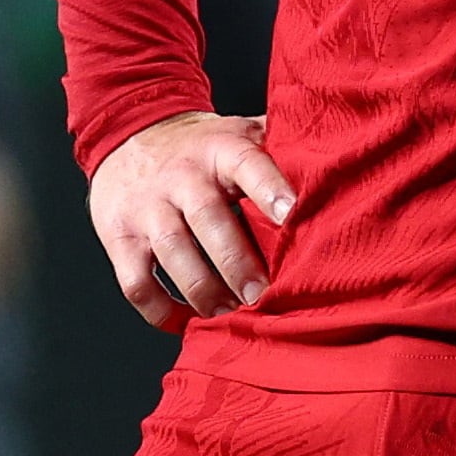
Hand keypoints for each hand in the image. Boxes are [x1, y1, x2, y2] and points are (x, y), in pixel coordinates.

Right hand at [87, 110, 295, 328]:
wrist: (130, 134)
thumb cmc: (202, 145)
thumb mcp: (240, 132)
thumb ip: (279, 147)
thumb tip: (337, 165)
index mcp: (220, 147)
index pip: (248, 163)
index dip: (270, 188)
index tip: (293, 215)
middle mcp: (182, 176)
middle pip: (208, 218)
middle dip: (236, 260)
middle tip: (260, 293)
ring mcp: (147, 207)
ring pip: (172, 252)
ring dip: (202, 289)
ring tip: (228, 312)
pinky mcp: (119, 238)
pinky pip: (136, 282)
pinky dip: (159, 310)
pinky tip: (184, 323)